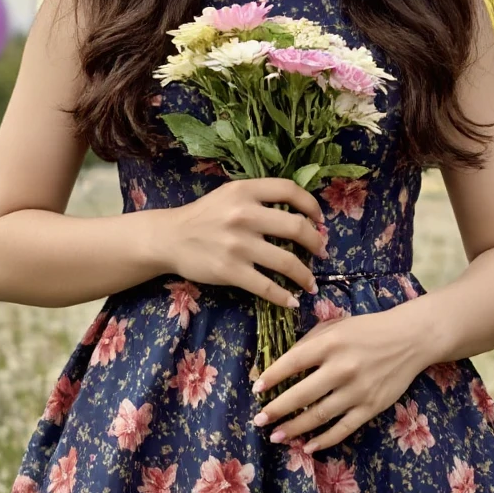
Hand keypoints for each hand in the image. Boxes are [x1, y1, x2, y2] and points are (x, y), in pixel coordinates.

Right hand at [168, 178, 325, 308]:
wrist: (170, 237)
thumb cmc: (204, 215)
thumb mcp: (230, 194)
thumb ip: (259, 197)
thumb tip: (299, 212)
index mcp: (245, 191)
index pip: (289, 190)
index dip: (311, 205)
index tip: (319, 219)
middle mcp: (244, 214)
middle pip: (296, 227)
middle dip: (317, 242)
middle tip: (323, 252)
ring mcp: (238, 244)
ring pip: (286, 261)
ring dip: (305, 275)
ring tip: (311, 283)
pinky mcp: (230, 271)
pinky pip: (266, 287)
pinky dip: (284, 297)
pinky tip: (292, 302)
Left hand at [250, 303, 428, 454]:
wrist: (409, 339)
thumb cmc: (367, 329)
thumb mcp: (336, 325)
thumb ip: (310, 341)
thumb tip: (284, 361)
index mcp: (331, 343)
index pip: (293, 362)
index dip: (273, 376)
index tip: (257, 389)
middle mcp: (342, 367)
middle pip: (302, 394)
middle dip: (276, 409)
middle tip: (259, 420)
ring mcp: (357, 390)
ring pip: (319, 416)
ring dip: (294, 429)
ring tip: (276, 436)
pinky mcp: (371, 407)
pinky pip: (343, 429)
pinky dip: (324, 440)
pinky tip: (308, 446)